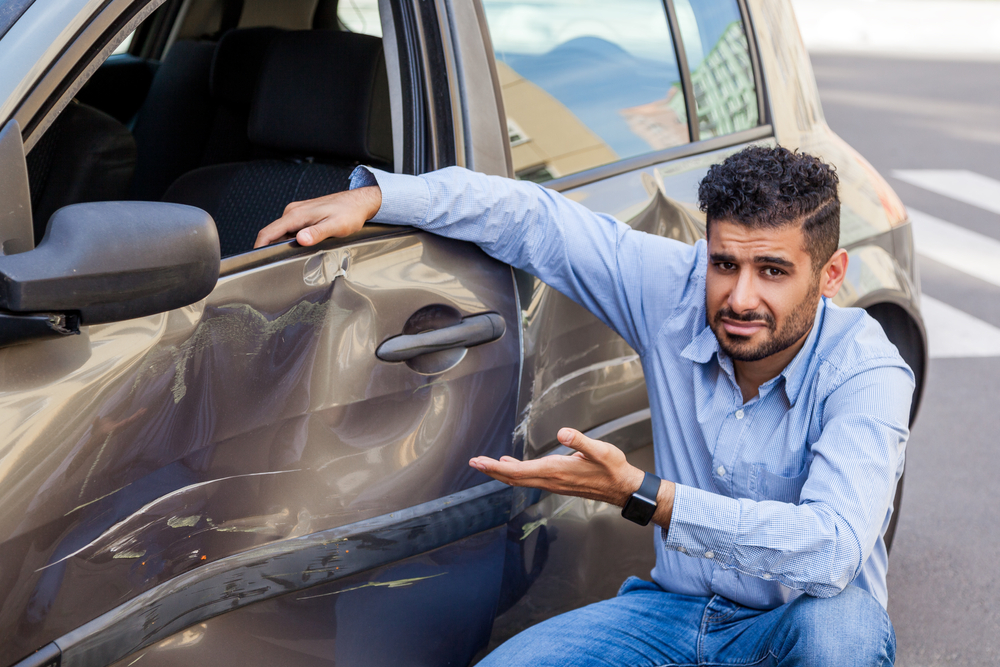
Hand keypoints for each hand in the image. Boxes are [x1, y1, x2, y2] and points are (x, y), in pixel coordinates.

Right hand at [254, 185, 382, 248]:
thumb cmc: (349, 212)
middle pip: (273, 233)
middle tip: (278, 265)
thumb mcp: (335, 226)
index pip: (269, 232)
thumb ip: (317, 233)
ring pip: (282, 232)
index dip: (259, 247)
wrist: (358, 202)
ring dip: (283, 245)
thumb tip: (301, 239)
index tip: (256, 259)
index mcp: (297, 214)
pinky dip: (291, 240)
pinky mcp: (303, 215)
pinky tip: (302, 247)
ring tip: (292, 257)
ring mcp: (298, 213)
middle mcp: (293, 211)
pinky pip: (290, 230)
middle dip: (271, 249)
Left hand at [469, 427, 645, 506]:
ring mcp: (553, 484)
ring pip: (520, 480)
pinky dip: (515, 473)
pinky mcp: (557, 483)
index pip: (518, 471)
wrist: (622, 488)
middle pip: (514, 478)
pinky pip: (529, 480)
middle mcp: (551, 480)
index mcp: (556, 471)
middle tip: (474, 462)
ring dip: (501, 473)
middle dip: (492, 470)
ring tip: (486, 464)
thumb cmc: (613, 469)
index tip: (480, 462)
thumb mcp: (601, 450)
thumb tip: (563, 433)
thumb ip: (581, 440)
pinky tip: (511, 466)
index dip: (496, 467)